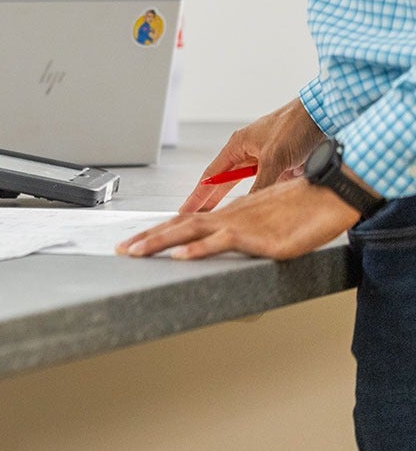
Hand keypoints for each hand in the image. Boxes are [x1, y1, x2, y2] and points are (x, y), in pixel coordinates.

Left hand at [118, 177, 359, 259]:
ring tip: (135, 252)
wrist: (329, 193)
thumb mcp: (270, 225)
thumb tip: (238, 248)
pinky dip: (198, 249)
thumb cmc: (305, 208)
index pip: (186, 223)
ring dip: (159, 242)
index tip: (137, 242)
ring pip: (190, 231)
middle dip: (147, 238)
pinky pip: (221, 242)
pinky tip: (180, 257)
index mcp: (230, 214)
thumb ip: (250, 237)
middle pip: (178, 226)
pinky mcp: (256, 235)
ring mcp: (239, 224)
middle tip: (121, 249)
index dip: (159, 232)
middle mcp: (228, 216)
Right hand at [178, 97, 325, 213]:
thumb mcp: (274, 158)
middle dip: (211, 200)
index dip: (199, 194)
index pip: (212, 175)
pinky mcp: (285, 168)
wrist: (325, 117)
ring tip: (227, 219)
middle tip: (197, 217)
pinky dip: (265, 199)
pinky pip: (270, 188)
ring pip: (249, 187)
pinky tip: (263, 212)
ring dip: (240, 202)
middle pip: (225, 182)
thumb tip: (250, 207)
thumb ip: (261, 184)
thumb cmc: (294, 127)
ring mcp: (268, 161)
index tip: (187, 209)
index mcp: (238, 145)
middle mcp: (250, 153)